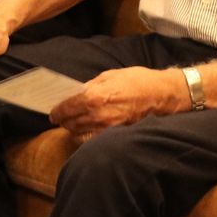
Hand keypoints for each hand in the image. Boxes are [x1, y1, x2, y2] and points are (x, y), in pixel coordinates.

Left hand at [49, 67, 187, 138]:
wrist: (163, 95)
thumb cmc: (138, 81)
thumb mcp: (110, 76)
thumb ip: (91, 86)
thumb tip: (77, 93)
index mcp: (94, 97)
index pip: (66, 108)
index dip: (57, 111)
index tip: (53, 113)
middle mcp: (98, 115)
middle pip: (71, 123)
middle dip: (64, 121)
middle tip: (61, 118)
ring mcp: (108, 128)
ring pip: (80, 134)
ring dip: (74, 129)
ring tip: (73, 124)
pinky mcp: (117, 135)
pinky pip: (94, 140)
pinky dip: (87, 137)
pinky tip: (87, 131)